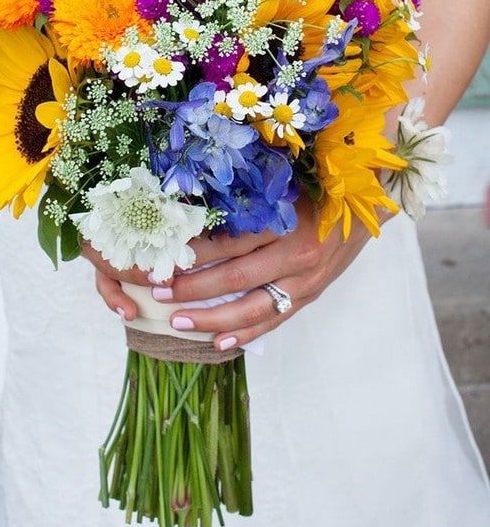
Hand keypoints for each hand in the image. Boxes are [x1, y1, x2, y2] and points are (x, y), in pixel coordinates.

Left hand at [89, 201, 371, 348]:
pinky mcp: (312, 294)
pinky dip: (248, 333)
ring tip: (178, 322)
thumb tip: (192, 207)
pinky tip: (221, 343)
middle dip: (191, 288)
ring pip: (253, 308)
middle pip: (234, 278)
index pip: (229, 243)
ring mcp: (306, 280)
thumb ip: (246, 197)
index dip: (192, 254)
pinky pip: (275, 320)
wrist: (370, 200)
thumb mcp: (283, 183)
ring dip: (212, 318)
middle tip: (157, 292)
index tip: (161, 258)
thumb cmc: (319, 183)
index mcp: (287, 221)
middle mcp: (297, 255)